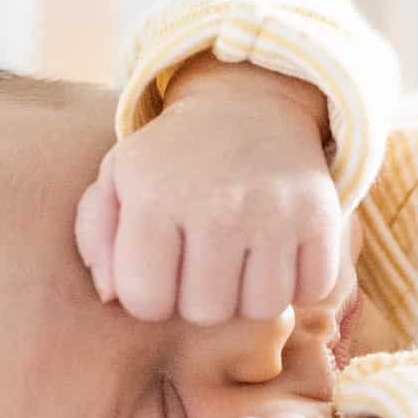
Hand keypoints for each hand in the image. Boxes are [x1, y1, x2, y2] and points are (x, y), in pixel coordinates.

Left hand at [74, 57, 341, 322]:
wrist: (251, 106)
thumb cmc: (175, 158)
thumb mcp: (119, 178)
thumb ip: (97, 236)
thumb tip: (110, 295)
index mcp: (154, 197)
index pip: (146, 302)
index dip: (151, 295)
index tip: (162, 268)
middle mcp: (217, 205)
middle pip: (206, 312)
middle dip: (200, 297)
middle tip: (204, 262)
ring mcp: (274, 210)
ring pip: (262, 308)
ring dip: (250, 294)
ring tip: (242, 260)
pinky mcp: (321, 214)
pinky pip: (312, 289)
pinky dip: (298, 282)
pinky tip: (280, 254)